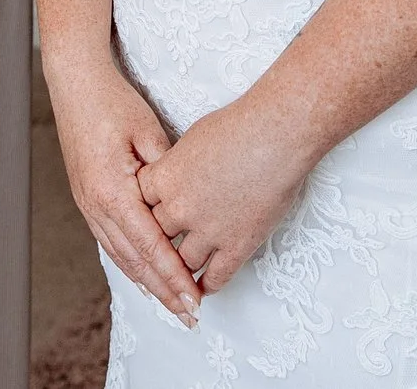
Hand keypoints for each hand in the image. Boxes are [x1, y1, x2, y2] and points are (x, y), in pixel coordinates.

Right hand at [45, 60, 204, 321]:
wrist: (75, 84)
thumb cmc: (114, 102)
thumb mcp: (148, 131)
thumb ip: (167, 171)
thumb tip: (184, 204)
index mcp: (112, 191)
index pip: (151, 247)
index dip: (174, 276)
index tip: (195, 299)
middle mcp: (96, 205)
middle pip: (135, 261)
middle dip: (163, 291)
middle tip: (190, 315)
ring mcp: (88, 204)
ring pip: (120, 256)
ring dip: (146, 283)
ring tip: (171, 305)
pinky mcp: (87, 199)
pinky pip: (110, 242)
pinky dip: (129, 265)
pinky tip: (143, 277)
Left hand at [134, 97, 313, 295]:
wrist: (277, 135)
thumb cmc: (240, 126)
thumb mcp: (193, 137)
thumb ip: (177, 163)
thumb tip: (178, 173)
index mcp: (165, 178)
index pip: (140, 203)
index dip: (145, 209)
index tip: (147, 215)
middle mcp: (179, 208)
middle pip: (157, 234)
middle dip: (161, 239)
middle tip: (162, 249)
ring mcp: (208, 231)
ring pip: (182, 262)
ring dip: (181, 268)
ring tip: (180, 276)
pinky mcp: (237, 245)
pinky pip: (215, 277)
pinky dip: (207, 286)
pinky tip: (204, 289)